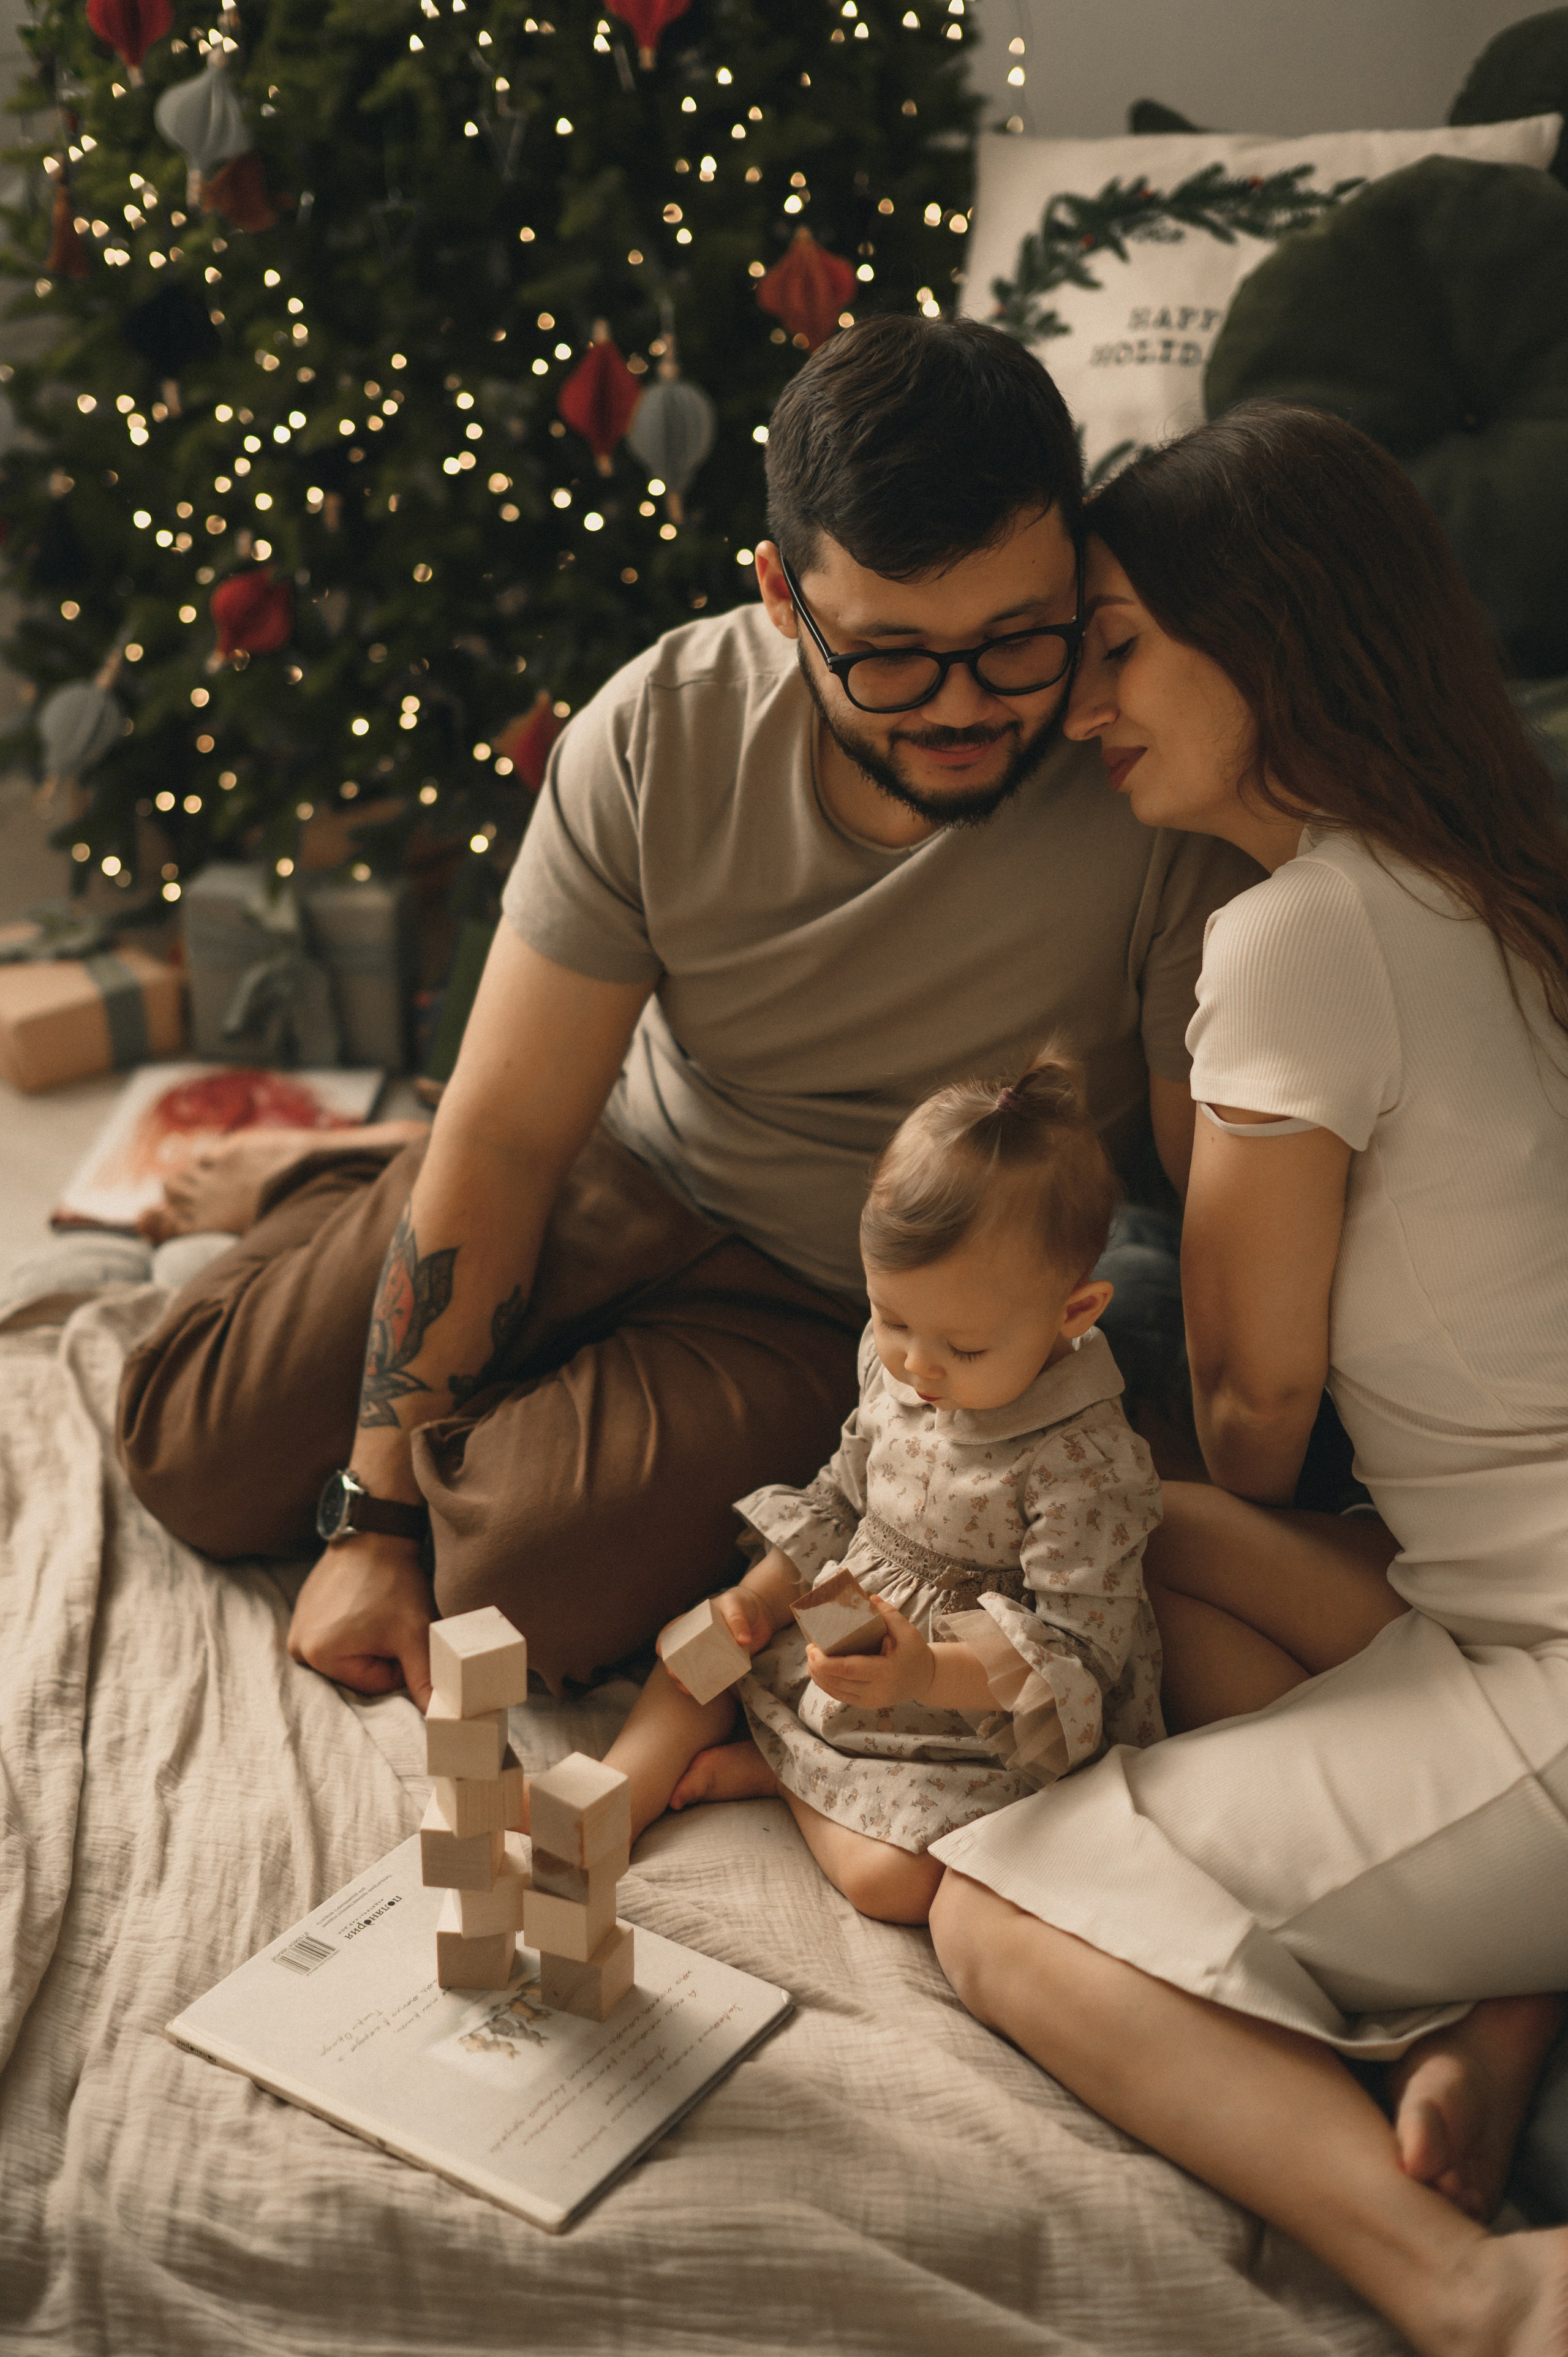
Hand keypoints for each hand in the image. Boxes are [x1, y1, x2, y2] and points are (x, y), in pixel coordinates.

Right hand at [287, 1533, 434, 1706]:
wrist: (376, 1534)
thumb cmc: (395, 1582)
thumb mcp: (415, 1635)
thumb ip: (425, 1680)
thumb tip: (442, 1717)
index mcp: (320, 1656)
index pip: (375, 1685)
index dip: (398, 1661)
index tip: (400, 1629)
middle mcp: (299, 1646)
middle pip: (359, 1673)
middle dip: (382, 1652)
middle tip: (389, 1618)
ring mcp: (297, 1628)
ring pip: (350, 1655)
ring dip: (370, 1639)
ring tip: (376, 1608)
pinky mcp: (303, 1612)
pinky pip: (338, 1636)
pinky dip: (355, 1625)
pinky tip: (363, 1601)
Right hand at [657, 1583, 778, 1700]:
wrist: (761, 1613)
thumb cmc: (741, 1603)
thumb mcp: (736, 1605)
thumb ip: (738, 1620)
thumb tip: (742, 1641)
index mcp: (696, 1621)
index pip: (674, 1630)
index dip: (665, 1640)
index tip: (661, 1651)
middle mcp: (700, 1639)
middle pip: (681, 1654)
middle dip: (674, 1666)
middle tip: (674, 1675)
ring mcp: (712, 1652)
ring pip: (694, 1668)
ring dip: (687, 1679)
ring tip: (686, 1688)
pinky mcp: (725, 1663)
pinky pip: (713, 1675)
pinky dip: (708, 1684)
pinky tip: (705, 1692)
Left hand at [805, 1595, 934, 1709]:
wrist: (925, 1679)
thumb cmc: (915, 1652)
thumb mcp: (907, 1630)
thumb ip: (888, 1613)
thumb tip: (868, 1597)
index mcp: (886, 1672)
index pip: (848, 1670)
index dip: (825, 1662)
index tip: (813, 1647)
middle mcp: (877, 1691)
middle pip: (837, 1682)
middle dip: (816, 1666)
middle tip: (809, 1647)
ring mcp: (870, 1701)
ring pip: (835, 1691)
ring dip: (818, 1675)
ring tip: (811, 1657)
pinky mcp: (866, 1705)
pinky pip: (840, 1696)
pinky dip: (826, 1684)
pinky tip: (819, 1671)